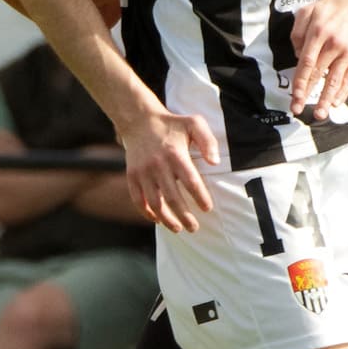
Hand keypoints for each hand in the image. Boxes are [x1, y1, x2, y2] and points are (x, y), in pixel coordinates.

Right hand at [120, 108, 217, 232]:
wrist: (140, 120)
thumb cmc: (172, 124)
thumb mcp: (194, 123)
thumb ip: (208, 141)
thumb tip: (215, 162)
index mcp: (175, 154)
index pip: (190, 182)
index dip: (200, 197)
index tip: (207, 208)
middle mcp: (158, 165)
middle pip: (173, 198)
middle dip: (185, 216)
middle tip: (194, 228)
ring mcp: (143, 172)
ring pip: (155, 203)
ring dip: (167, 219)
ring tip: (178, 228)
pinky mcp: (132, 176)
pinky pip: (138, 200)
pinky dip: (147, 213)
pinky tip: (157, 220)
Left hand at [289, 0, 347, 119]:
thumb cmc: (328, 8)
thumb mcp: (306, 11)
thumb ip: (296, 33)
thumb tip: (297, 56)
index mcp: (318, 32)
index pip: (306, 63)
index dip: (299, 82)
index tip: (293, 97)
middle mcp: (334, 43)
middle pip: (318, 74)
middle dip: (307, 94)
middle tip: (297, 110)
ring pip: (335, 80)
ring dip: (326, 99)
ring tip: (319, 114)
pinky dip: (343, 92)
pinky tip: (336, 103)